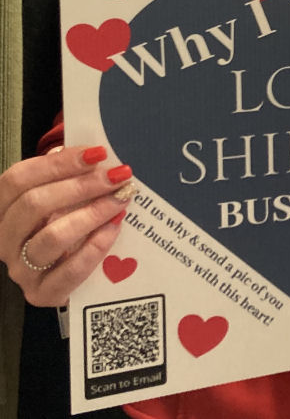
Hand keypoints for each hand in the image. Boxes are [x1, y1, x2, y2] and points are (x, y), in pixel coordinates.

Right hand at [0, 146, 136, 305]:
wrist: (70, 279)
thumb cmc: (65, 226)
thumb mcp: (62, 199)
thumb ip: (68, 176)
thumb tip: (91, 153)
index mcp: (2, 210)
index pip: (17, 179)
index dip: (57, 163)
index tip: (97, 153)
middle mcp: (5, 239)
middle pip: (34, 204)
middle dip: (81, 186)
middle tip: (117, 176)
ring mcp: (20, 269)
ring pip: (51, 236)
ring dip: (92, 214)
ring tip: (121, 199)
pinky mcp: (41, 294)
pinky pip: (70, 270)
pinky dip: (95, 247)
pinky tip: (114, 228)